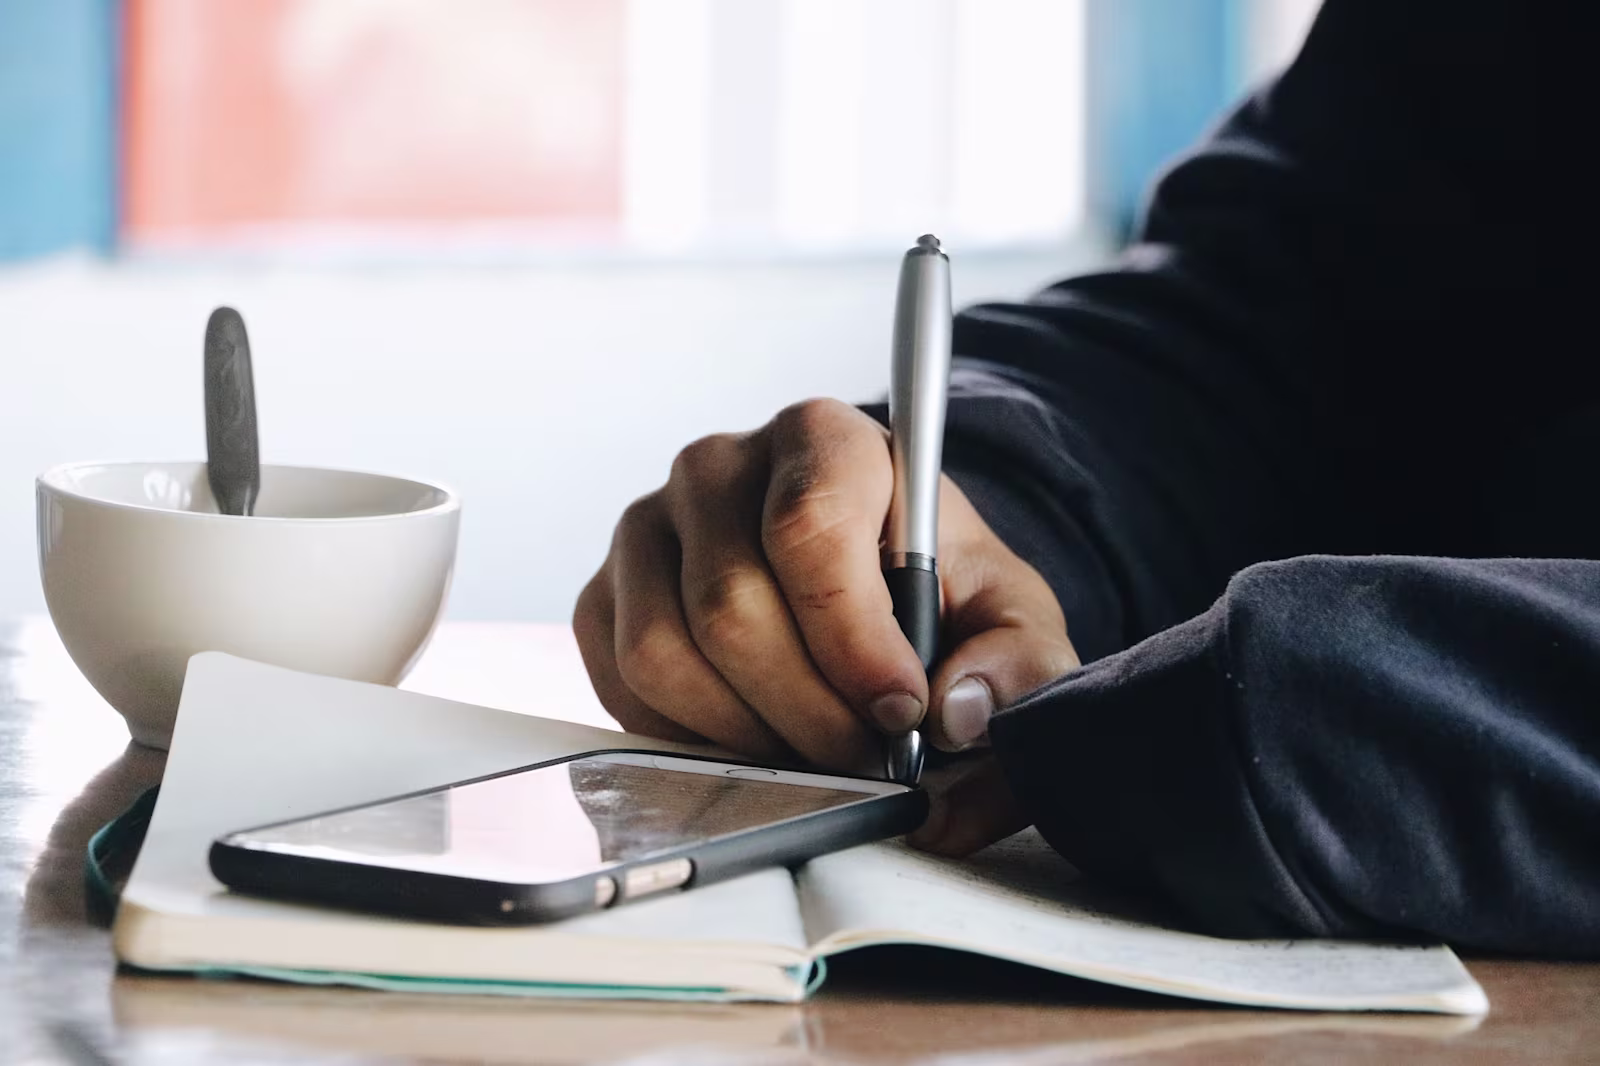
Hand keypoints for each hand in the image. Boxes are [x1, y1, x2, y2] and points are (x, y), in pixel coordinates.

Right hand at [573, 398, 1079, 852]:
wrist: (866, 578)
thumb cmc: (933, 590)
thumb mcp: (1008, 613)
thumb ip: (1017, 660)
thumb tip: (957, 710)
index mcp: (821, 438)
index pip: (808, 529)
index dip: (852, 638)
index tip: (900, 711)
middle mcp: (717, 465)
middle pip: (731, 607)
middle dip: (807, 711)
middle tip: (864, 758)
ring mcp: (647, 525)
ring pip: (665, 653)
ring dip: (746, 733)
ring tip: (813, 752)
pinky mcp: (604, 590)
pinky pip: (620, 681)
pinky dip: (688, 735)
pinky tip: (753, 736)